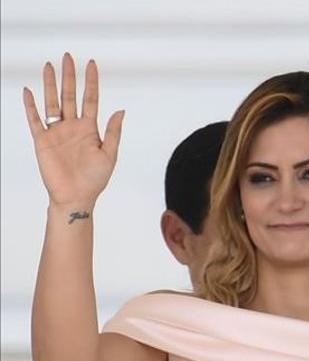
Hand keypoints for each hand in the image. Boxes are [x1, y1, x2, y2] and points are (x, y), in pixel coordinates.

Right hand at [22, 53, 123, 208]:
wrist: (76, 197)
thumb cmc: (95, 180)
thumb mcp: (110, 155)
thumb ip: (113, 132)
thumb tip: (120, 110)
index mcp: (90, 129)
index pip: (91, 99)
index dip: (91, 82)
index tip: (92, 64)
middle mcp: (72, 126)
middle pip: (70, 95)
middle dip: (69, 76)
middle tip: (68, 57)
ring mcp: (57, 132)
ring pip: (52, 102)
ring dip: (50, 84)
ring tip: (49, 66)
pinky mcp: (42, 140)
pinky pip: (35, 119)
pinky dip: (31, 106)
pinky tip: (29, 91)